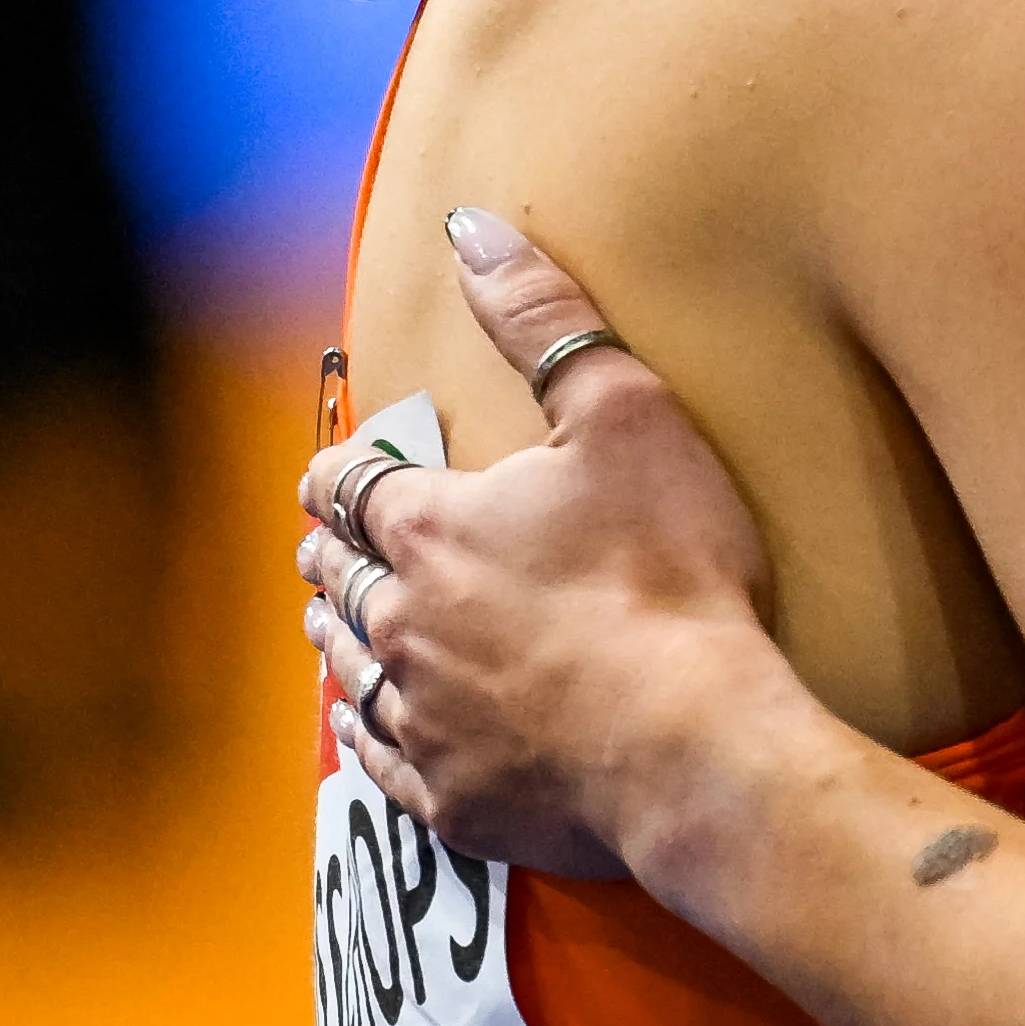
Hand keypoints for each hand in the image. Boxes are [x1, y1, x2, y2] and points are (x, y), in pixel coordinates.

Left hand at [301, 217, 773, 872]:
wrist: (694, 744)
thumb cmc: (669, 577)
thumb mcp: (625, 416)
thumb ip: (545, 319)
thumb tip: (471, 228)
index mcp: (432, 528)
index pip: (354, 486)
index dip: (341, 473)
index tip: (336, 473)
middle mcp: (403, 621)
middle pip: (340, 579)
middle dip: (333, 554)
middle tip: (330, 545)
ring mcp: (423, 715)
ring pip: (348, 668)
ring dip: (338, 638)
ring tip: (334, 625)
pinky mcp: (452, 796)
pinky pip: (381, 761)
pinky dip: (368, 733)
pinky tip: (369, 728)